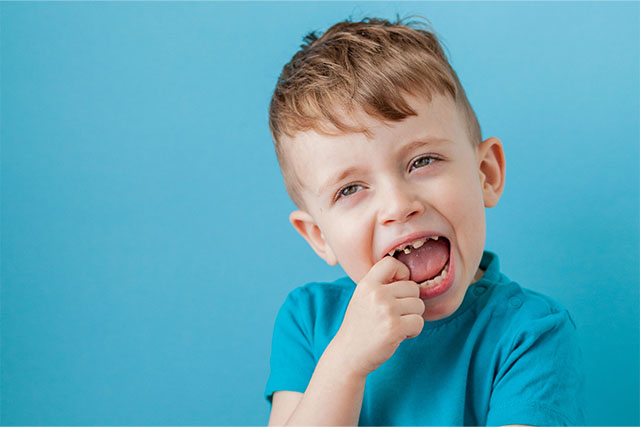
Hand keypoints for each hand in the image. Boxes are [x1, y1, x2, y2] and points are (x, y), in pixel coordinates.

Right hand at [331, 256, 424, 378]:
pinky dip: (413, 331)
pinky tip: (398, 335)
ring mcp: (386, 310)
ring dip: (412, 317)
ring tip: (396, 325)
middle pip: (413, 287)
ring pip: (419, 305)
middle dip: (410, 302)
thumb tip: (408, 277)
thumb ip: (380, 286)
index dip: (402, 273)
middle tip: (396, 315)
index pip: (392, 262)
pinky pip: (419, 322)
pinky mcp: (395, 328)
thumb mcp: (362, 298)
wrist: (348, 354)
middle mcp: (376, 294)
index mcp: (367, 284)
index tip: (399, 286)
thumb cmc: (359, 327)